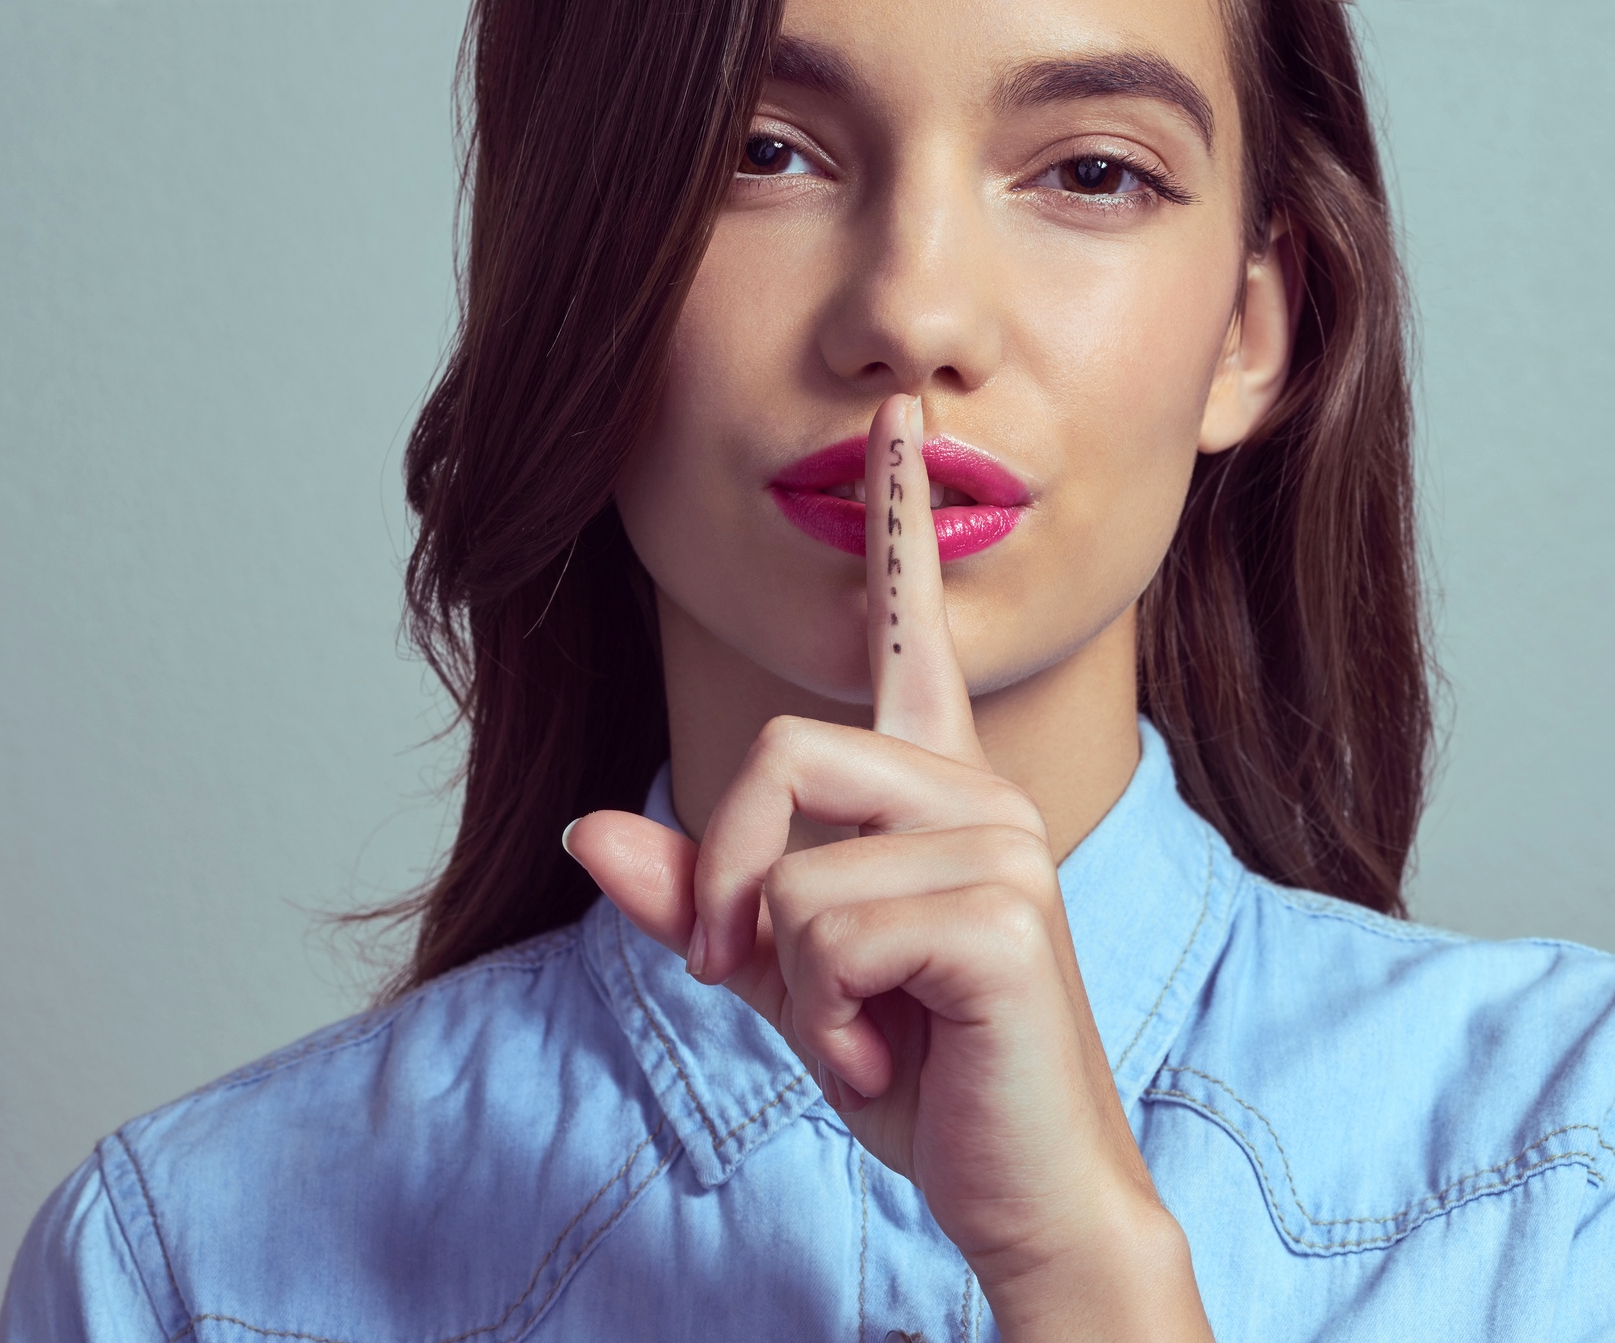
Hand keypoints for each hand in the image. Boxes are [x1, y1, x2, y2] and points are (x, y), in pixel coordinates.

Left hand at [565, 395, 1209, 1339]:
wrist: (1024, 1190)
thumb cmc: (922, 1074)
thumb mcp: (787, 982)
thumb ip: (700, 900)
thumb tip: (590, 828)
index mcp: (936, 790)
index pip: (910, 632)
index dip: (898, 524)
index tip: (898, 422)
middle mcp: (977, 791)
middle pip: (777, 749)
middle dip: (728, 883)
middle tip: (759, 981)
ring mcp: (1000, 841)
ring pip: (788, 862)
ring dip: (784, 978)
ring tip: (862, 1031)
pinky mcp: (1002, 911)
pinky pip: (820, 930)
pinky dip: (821, 1020)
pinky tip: (894, 1056)